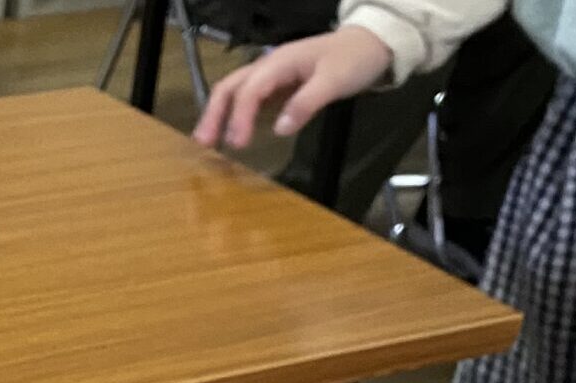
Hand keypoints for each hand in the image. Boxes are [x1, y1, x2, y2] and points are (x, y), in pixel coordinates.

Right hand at [193, 28, 393, 148]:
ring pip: (234, 92)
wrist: (371, 44)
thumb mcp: (335, 81)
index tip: (237, 145)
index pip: (250, 90)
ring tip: (207, 143)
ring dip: (218, 115)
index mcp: (281, 62)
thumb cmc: (353, 60)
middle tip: (204, 145)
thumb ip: (307, 103)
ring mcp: (271, 76)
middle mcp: (269, 66)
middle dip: (214, 114)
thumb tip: (279, 128)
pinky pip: (247, 99)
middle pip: (230, 87)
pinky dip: (233, 116)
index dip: (240, 117)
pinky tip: (230, 134)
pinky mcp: (277, 86)